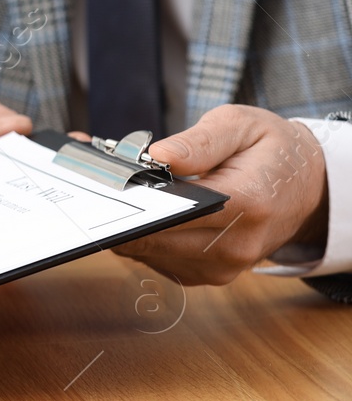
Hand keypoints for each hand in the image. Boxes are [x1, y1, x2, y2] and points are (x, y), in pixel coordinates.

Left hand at [111, 105, 327, 285]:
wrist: (307, 190)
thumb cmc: (273, 153)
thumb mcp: (243, 126)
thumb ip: (200, 141)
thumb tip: (159, 155)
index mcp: (246, 205)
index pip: (172, 212)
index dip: (128, 196)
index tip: (98, 179)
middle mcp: (232, 246)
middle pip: (149, 237)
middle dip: (116, 208)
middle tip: (93, 177)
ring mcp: (218, 267)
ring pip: (144, 250)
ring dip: (124, 220)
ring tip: (119, 186)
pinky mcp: (203, 274)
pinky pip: (153, 257)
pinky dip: (139, 232)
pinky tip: (140, 206)